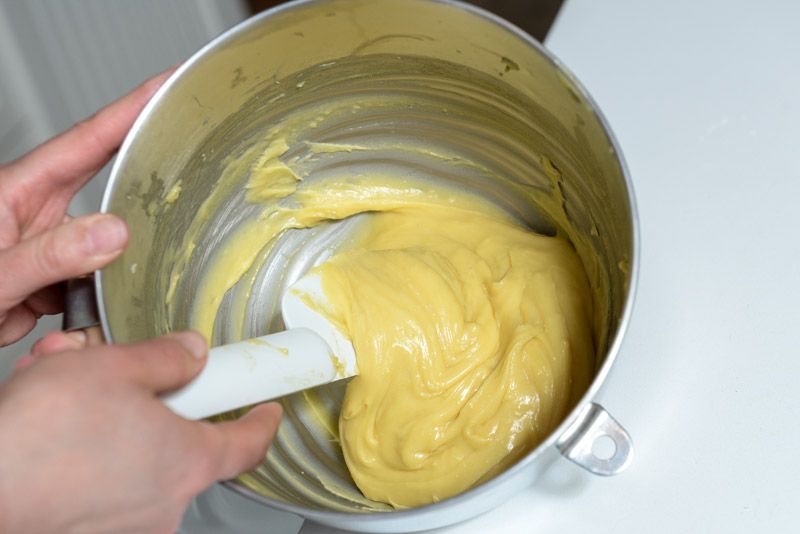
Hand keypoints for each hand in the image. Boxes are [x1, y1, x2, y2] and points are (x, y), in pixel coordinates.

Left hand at [0, 70, 171, 345]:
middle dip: (138, 183)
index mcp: (15, 191)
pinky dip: (90, 305)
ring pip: (101, 249)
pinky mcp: (47, 278)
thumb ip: (50, 255)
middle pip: (103, 187)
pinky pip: (88, 284)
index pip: (85, 141)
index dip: (131, 109)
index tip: (168, 85)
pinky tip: (74, 319)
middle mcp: (32, 212)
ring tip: (81, 297)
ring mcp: (42, 246)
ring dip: (104, 276)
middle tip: (180, 165)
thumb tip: (114, 232)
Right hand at [0, 331, 281, 532]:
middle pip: (180, 442)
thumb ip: (166, 358)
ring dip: (107, 421)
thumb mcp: (114, 367)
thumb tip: (190, 353)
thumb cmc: (39, 436)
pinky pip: (101, 481)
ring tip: (65, 393)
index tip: (266, 410)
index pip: (248, 444)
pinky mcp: (88, 532)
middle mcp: (163, 503)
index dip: (261, 422)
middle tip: (120, 375)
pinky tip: (51, 430)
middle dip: (150, 400)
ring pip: (133, 457)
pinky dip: (84, 452)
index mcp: (187, 461)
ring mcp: (125, 525)